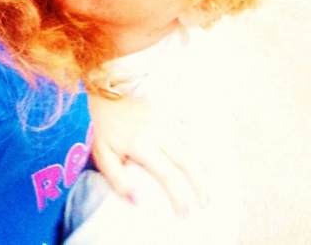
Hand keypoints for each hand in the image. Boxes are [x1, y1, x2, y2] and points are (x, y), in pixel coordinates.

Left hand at [87, 93, 207, 215]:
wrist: (103, 98)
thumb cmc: (103, 131)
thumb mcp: (103, 157)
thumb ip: (118, 180)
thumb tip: (138, 201)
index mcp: (141, 143)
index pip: (167, 174)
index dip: (179, 195)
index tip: (185, 212)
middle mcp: (157, 129)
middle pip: (188, 159)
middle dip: (201, 183)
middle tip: (205, 201)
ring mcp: (164, 116)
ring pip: (192, 142)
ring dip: (203, 163)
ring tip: (207, 181)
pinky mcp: (167, 107)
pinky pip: (189, 125)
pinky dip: (198, 140)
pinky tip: (201, 153)